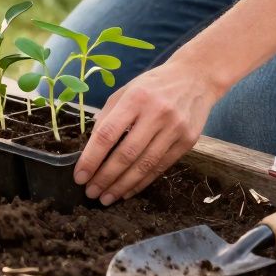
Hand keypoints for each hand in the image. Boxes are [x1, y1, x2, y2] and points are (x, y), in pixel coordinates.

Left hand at [74, 58, 221, 204]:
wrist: (195, 78)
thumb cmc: (154, 85)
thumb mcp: (126, 90)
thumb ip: (108, 116)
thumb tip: (91, 148)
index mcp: (135, 98)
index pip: (108, 134)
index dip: (92, 158)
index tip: (79, 176)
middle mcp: (156, 114)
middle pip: (126, 154)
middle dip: (105, 177)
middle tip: (91, 192)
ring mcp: (174, 129)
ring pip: (144, 165)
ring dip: (122, 185)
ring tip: (106, 197)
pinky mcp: (188, 142)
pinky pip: (161, 167)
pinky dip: (142, 182)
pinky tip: (128, 191)